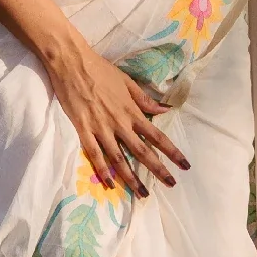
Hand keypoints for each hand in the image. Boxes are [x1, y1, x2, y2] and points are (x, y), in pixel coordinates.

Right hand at [42, 33, 189, 198]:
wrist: (72, 63)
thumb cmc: (100, 69)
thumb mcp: (127, 82)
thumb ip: (145, 100)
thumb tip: (166, 110)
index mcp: (132, 111)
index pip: (157, 135)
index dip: (172, 151)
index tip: (184, 165)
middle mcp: (120, 123)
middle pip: (142, 151)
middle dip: (157, 169)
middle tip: (170, 185)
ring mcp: (101, 128)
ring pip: (119, 158)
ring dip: (131, 177)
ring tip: (142, 193)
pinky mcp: (83, 130)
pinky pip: (94, 154)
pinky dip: (102, 170)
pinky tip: (109, 183)